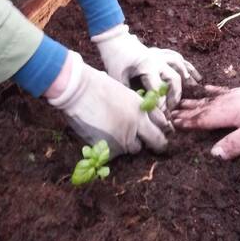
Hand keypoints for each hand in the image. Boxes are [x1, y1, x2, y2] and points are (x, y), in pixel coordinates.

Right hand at [46, 51, 170, 157]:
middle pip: (154, 143)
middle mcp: (135, 127)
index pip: (161, 127)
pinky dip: (110, 148)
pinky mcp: (107, 150)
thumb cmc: (99, 86)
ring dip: (128, 144)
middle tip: (147, 142)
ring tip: (115, 132)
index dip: (161, 131)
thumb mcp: (126, 93)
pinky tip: (102, 135)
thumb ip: (138, 108)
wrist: (78, 91)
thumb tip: (148, 119)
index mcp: (141, 110)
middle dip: (152, 143)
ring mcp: (122, 140)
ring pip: (133, 149)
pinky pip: (114, 154)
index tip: (157, 132)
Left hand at [92, 24, 200, 109]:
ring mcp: (161, 54)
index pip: (158, 88)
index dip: (161, 103)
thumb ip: (130, 92)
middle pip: (174, 78)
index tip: (162, 114)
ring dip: (186, 77)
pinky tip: (193, 75)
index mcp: (147, 67)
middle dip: (175, 94)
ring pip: (179, 65)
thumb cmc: (116, 61)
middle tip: (172, 107)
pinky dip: (187, 66)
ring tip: (192, 88)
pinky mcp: (161, 52)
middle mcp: (157, 60)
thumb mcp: (118, 78)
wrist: (115, 41)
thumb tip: (140, 108)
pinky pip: (178, 57)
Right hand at [172, 79, 239, 159]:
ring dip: (196, 102)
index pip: (204, 119)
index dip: (189, 122)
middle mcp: (229, 101)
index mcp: (229, 113)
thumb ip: (234, 144)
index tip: (173, 123)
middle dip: (188, 112)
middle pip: (204, 107)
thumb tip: (213, 153)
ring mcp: (238, 95)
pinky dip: (213, 91)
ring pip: (211, 99)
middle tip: (171, 112)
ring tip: (183, 101)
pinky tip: (208, 89)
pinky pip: (223, 91)